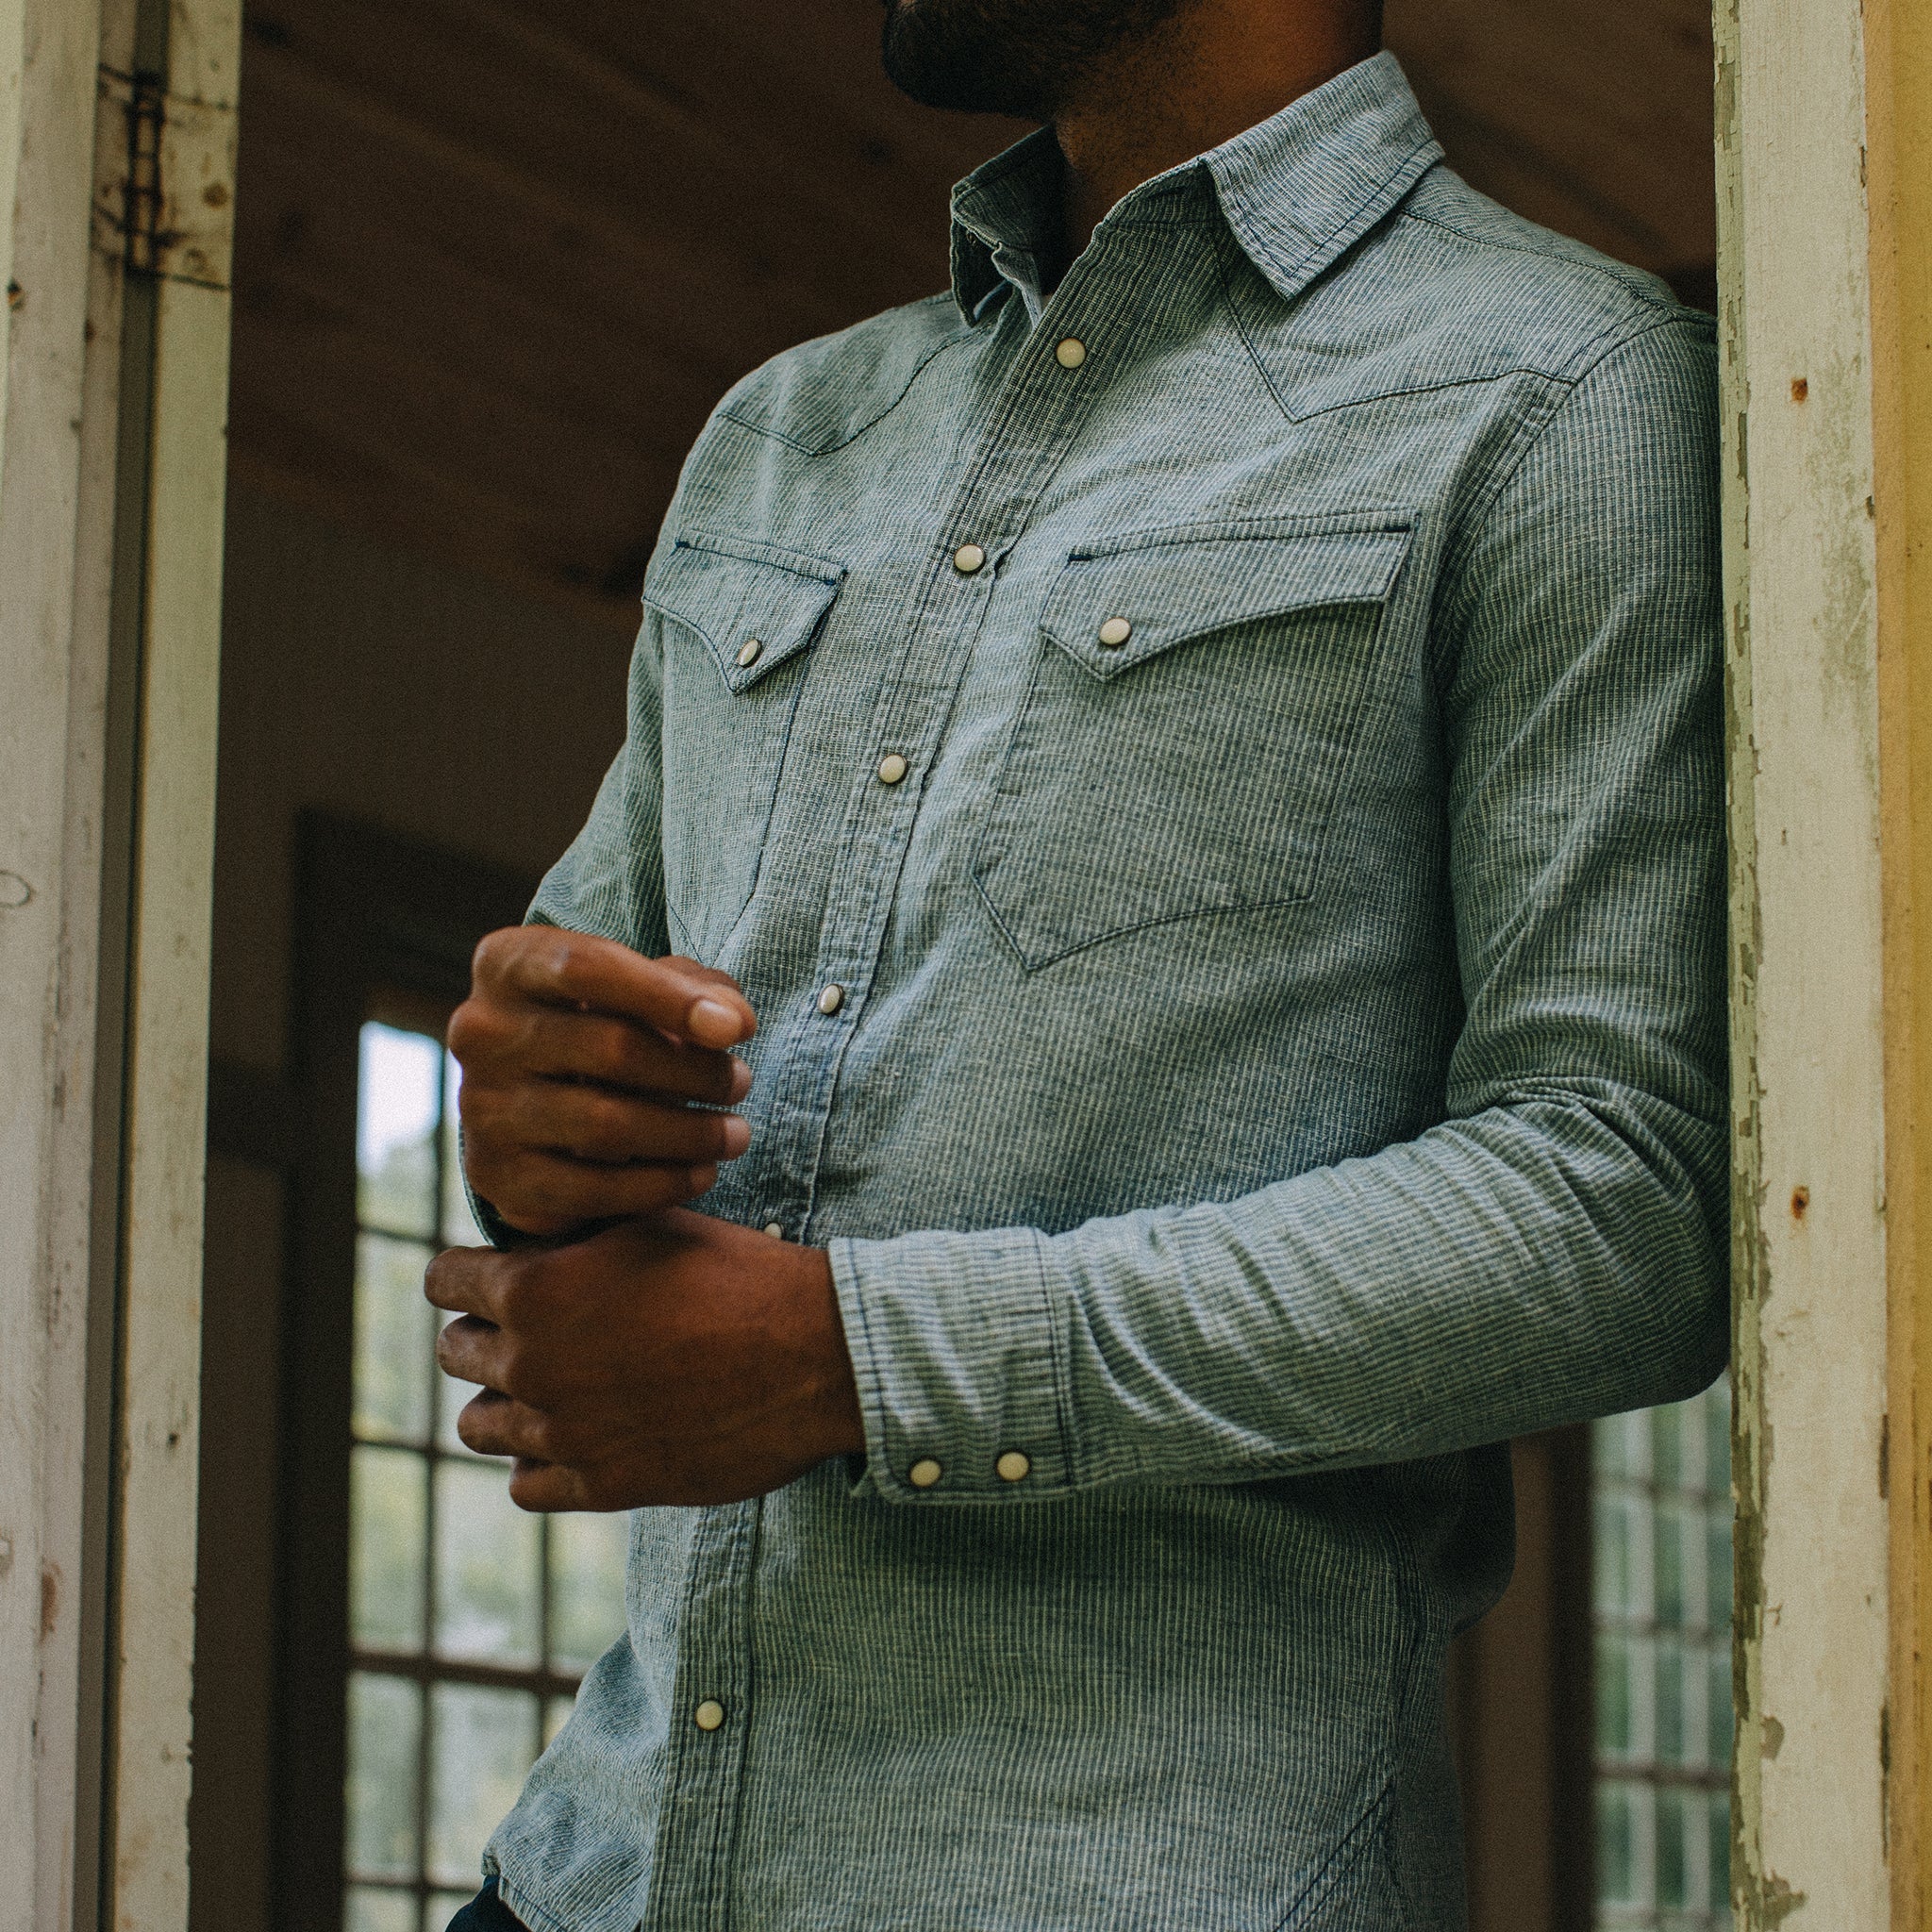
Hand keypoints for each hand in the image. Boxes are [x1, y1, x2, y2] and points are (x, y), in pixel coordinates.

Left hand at [426, 1210, 864, 1509]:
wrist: (816, 1354)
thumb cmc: (740, 1276)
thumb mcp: (650, 1227)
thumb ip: (574, 1238)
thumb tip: (531, 1240)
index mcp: (537, 1288)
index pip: (444, 1280)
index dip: (471, 1272)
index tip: (498, 1276)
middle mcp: (534, 1363)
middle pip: (455, 1352)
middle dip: (487, 1334)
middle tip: (542, 1328)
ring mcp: (564, 1432)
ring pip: (479, 1426)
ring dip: (507, 1402)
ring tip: (557, 1385)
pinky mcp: (602, 1486)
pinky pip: (525, 1485)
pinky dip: (540, 1460)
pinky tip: (580, 1434)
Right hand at [448, 927, 758, 1236]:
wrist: (532, 1095)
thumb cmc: (603, 1021)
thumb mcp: (643, 984)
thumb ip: (694, 987)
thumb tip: (732, 1021)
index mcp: (508, 963)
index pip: (589, 969)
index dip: (670, 998)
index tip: (738, 1030)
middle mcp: (479, 1031)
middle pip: (610, 1049)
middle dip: (695, 1072)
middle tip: (741, 1083)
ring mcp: (480, 1106)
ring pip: (605, 1126)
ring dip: (689, 1134)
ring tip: (735, 1134)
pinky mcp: (495, 1175)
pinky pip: (588, 1190)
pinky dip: (658, 1186)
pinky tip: (700, 1173)